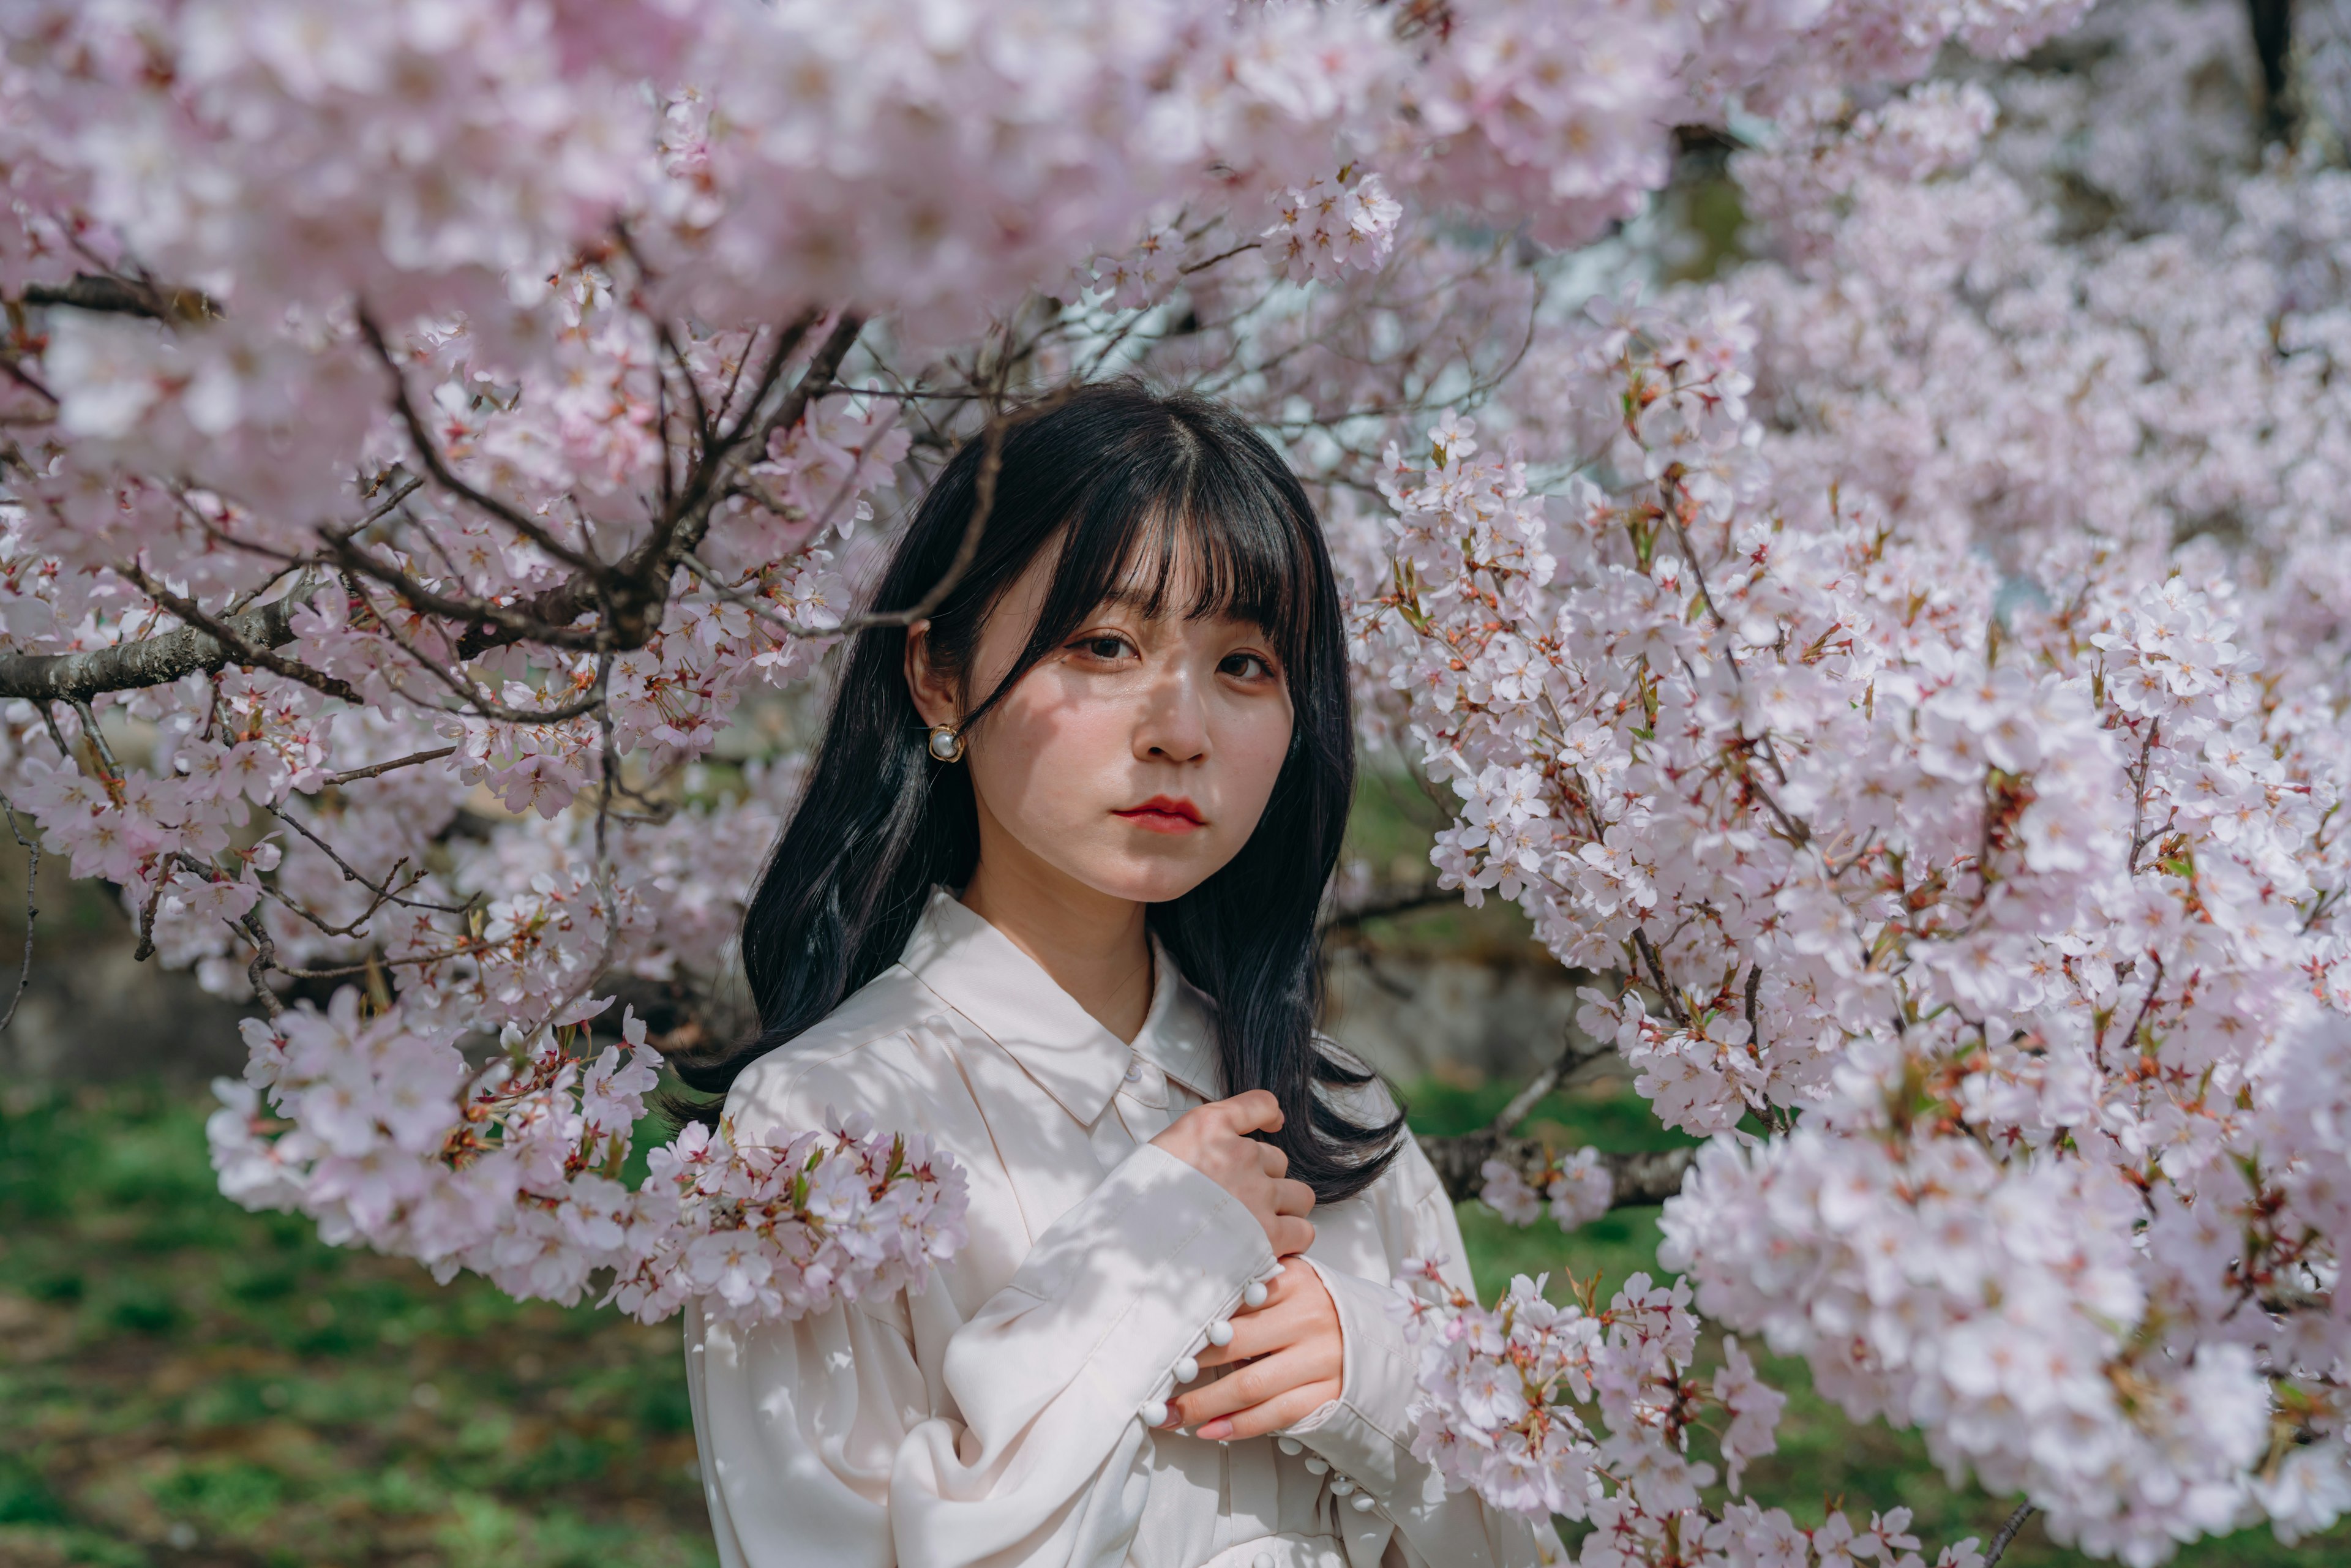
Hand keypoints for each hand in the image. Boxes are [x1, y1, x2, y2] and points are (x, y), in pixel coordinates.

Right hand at [1150, 1089, 1315, 1255]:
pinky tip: (1276, 1241)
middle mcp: (1239, 1154)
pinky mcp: (1268, 1233)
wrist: (1133, 1245)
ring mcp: (1258, 1193)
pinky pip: (1303, 1230)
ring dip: (1284, 1208)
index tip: (1272, 1122)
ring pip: (1298, 1194)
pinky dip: (1293, 1237)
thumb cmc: (1137, 1205)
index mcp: (1209, 1127)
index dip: (1269, 1115)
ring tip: (1261, 1224)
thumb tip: (1215, 1159)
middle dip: (1264, 1177)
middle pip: (1277, 1160)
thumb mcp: (1157, 1153)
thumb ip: (1193, 1147)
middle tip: (1241, 1197)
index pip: (1259, 1105)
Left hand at [1164, 1260, 1342, 1440]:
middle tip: (1152, 1381)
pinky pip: (1276, 1414)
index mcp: (1295, 1280)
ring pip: (1250, 1385)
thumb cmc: (1315, 1307)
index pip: (1233, 1298)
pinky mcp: (1328, 1394)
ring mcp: (1321, 1359)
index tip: (1157, 1337)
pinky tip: (1208, 1431)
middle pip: (1234, 1342)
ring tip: (1168, 1415)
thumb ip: (1251, 1286)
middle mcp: (1309, 1317)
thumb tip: (1184, 1309)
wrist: (1379, 1337)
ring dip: (1203, 1404)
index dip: (1192, 1321)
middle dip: (1187, 1366)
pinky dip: (1238, 1426)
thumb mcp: (1290, 1283)